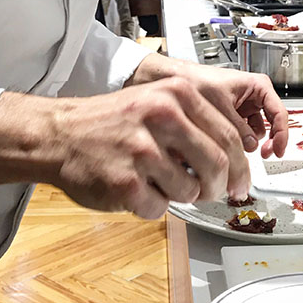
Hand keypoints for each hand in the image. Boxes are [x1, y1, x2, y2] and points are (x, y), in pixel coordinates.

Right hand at [0, 76, 256, 219]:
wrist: (59, 135)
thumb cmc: (111, 122)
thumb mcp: (157, 102)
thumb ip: (196, 123)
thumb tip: (234, 161)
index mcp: (177, 94)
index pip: (230, 136)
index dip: (242, 167)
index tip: (242, 182)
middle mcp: (163, 117)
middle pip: (218, 166)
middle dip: (220, 188)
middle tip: (214, 194)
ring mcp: (143, 151)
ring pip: (191, 191)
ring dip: (180, 196)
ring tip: (157, 181)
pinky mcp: (125, 183)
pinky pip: (159, 208)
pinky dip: (151, 206)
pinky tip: (135, 189)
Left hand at [128, 55, 288, 159]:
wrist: (172, 79)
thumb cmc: (194, 79)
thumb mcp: (218, 105)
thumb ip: (237, 127)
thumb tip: (249, 148)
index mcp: (257, 86)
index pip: (279, 112)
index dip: (282, 134)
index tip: (278, 151)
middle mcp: (252, 96)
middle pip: (269, 125)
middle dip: (264, 141)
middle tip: (262, 156)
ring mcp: (242, 108)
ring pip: (254, 133)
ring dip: (247, 143)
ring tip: (234, 147)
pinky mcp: (231, 118)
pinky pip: (241, 134)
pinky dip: (236, 141)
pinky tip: (225, 144)